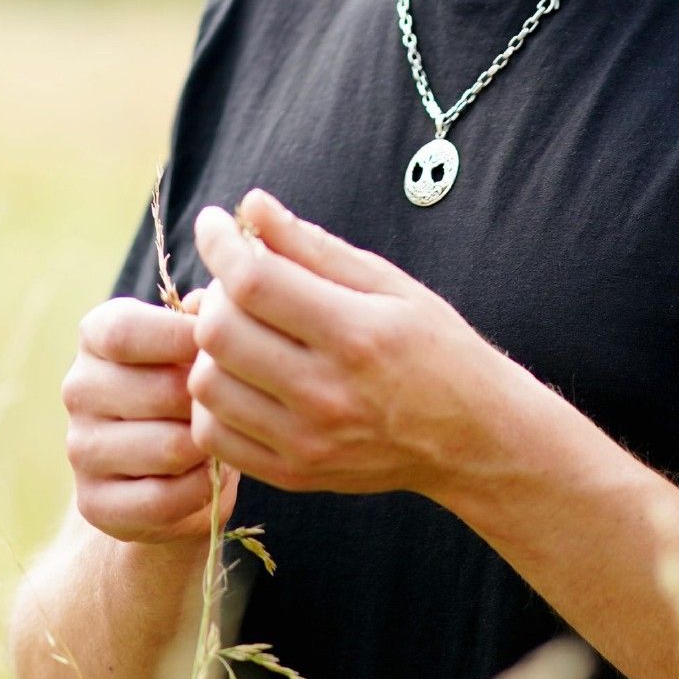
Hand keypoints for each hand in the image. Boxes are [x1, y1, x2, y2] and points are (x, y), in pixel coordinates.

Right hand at [61, 290, 240, 545]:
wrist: (171, 469)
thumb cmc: (194, 388)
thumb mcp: (200, 346)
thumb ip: (205, 320)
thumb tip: (208, 303)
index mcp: (96, 336)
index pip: (126, 332)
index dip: (184, 340)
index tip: (222, 351)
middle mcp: (77, 388)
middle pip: (161, 392)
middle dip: (211, 403)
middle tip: (231, 408)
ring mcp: (79, 448)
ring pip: (170, 448)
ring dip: (209, 449)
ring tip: (218, 442)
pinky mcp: (92, 502)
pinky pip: (165, 498)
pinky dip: (200, 491)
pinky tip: (206, 478)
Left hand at [188, 187, 515, 501]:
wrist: (473, 438)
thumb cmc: (435, 349)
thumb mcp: (389, 284)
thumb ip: (314, 246)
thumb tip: (252, 205)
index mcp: (356, 334)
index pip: (254, 282)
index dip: (220, 244)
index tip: (214, 223)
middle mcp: (327, 392)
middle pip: (220, 333)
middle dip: (215, 293)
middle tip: (237, 283)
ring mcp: (307, 440)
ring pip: (206, 385)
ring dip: (211, 348)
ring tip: (242, 332)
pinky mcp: (293, 473)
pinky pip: (214, 435)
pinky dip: (213, 401)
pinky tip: (242, 379)